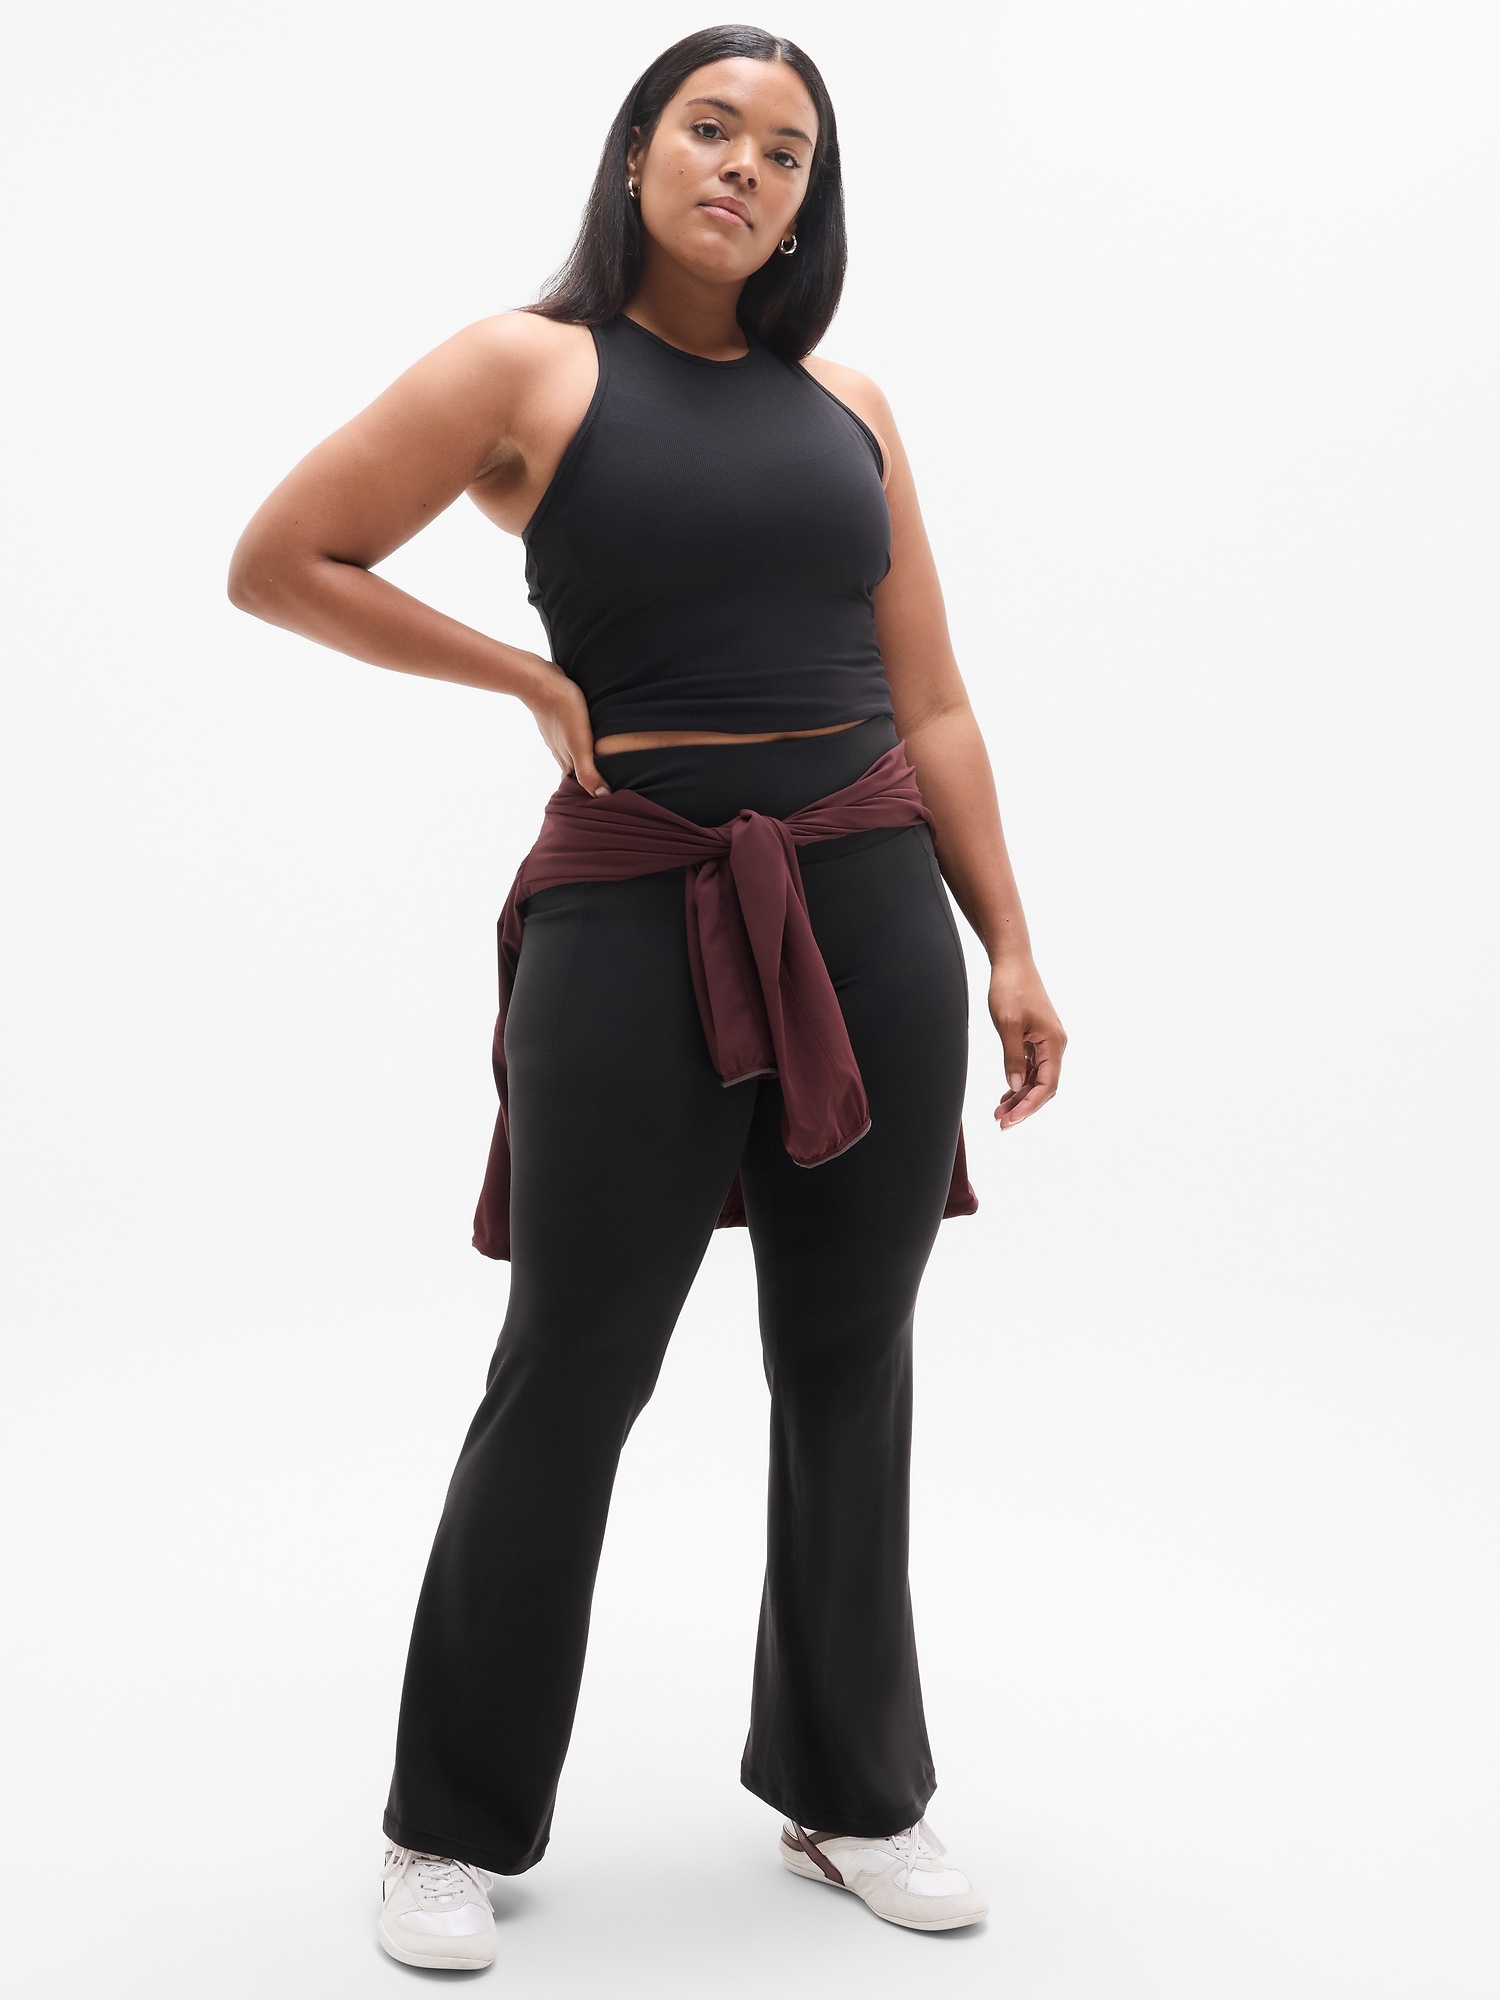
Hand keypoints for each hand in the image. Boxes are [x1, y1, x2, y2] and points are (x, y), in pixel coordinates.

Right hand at [519, 659, 609, 795]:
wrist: (540, 681)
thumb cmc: (563, 710)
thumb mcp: (580, 744)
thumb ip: (588, 771)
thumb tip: (601, 796)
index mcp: (566, 760)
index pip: (577, 784)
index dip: (588, 792)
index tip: (603, 799)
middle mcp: (559, 750)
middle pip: (575, 769)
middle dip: (587, 777)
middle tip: (605, 781)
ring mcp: (556, 734)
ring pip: (571, 752)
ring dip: (583, 757)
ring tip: (600, 760)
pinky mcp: (558, 718)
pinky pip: (569, 733)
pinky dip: (578, 739)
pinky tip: (586, 733)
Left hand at [989, 959, 1065, 1128]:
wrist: (1012, 963)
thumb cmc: (1011, 988)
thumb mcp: (1007, 1025)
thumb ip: (1013, 1058)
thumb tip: (1016, 1086)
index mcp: (1054, 1042)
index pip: (1047, 1084)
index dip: (1030, 1105)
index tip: (1010, 1119)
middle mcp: (1055, 1044)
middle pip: (1044, 1085)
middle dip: (1024, 1106)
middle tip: (1001, 1122)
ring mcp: (1046, 1042)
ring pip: (1037, 1078)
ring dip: (1020, 1096)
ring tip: (999, 1112)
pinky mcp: (1036, 1038)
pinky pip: (1032, 1067)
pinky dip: (1020, 1081)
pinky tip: (1006, 1094)